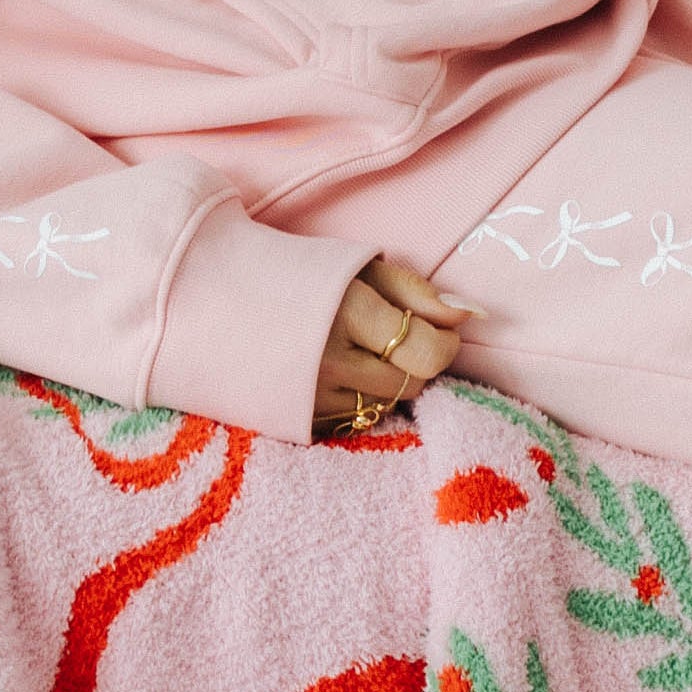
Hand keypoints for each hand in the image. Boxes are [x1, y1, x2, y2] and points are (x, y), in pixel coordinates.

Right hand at [315, 256, 470, 434]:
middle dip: (418, 362)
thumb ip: (420, 293)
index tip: (441, 329)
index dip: (446, 343)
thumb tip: (473, 315)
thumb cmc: (300, 275)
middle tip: (397, 336)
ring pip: (388, 406)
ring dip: (390, 383)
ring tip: (365, 353)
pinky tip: (341, 375)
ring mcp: (314, 397)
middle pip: (413, 383)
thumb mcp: (361, 269)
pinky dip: (362, 401)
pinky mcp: (301, 421)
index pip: (429, 352)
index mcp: (348, 312)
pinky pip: (358, 422)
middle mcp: (330, 361)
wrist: (218, 300)